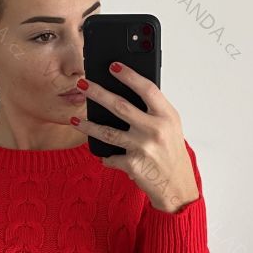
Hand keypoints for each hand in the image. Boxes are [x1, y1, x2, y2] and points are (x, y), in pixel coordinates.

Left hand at [71, 63, 199, 212]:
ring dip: (88, 125)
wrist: (177, 186)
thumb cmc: (172, 153)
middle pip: (120, 106)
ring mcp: (143, 147)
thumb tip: (126, 92)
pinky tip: (102, 155)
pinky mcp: (133, 165)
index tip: (113, 66)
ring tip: (75, 120)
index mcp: (167, 116)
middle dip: (98, 93)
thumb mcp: (171, 127)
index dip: (129, 75)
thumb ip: (154, 110)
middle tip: (82, 84)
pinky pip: (111, 157)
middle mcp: (155, 129)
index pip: (147, 89)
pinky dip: (105, 157)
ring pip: (108, 132)